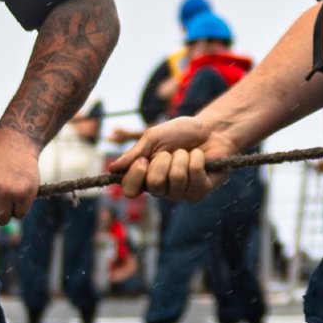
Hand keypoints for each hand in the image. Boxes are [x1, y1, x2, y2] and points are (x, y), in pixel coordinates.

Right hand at [111, 116, 244, 199]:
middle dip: (164, 160)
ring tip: (186, 153)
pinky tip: (200, 157)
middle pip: (155, 184)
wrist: (210, 129)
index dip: (136, 175)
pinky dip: (197, 157)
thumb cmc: (180, 133)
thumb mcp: (153, 137)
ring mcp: (180, 193)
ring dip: (182, 157)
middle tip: (171, 152)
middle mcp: (162, 189)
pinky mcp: (199, 192)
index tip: (144, 159)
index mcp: (145, 177)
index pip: (130, 190)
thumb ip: (134, 154)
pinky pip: (194, 174)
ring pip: (176, 178)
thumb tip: (112, 168)